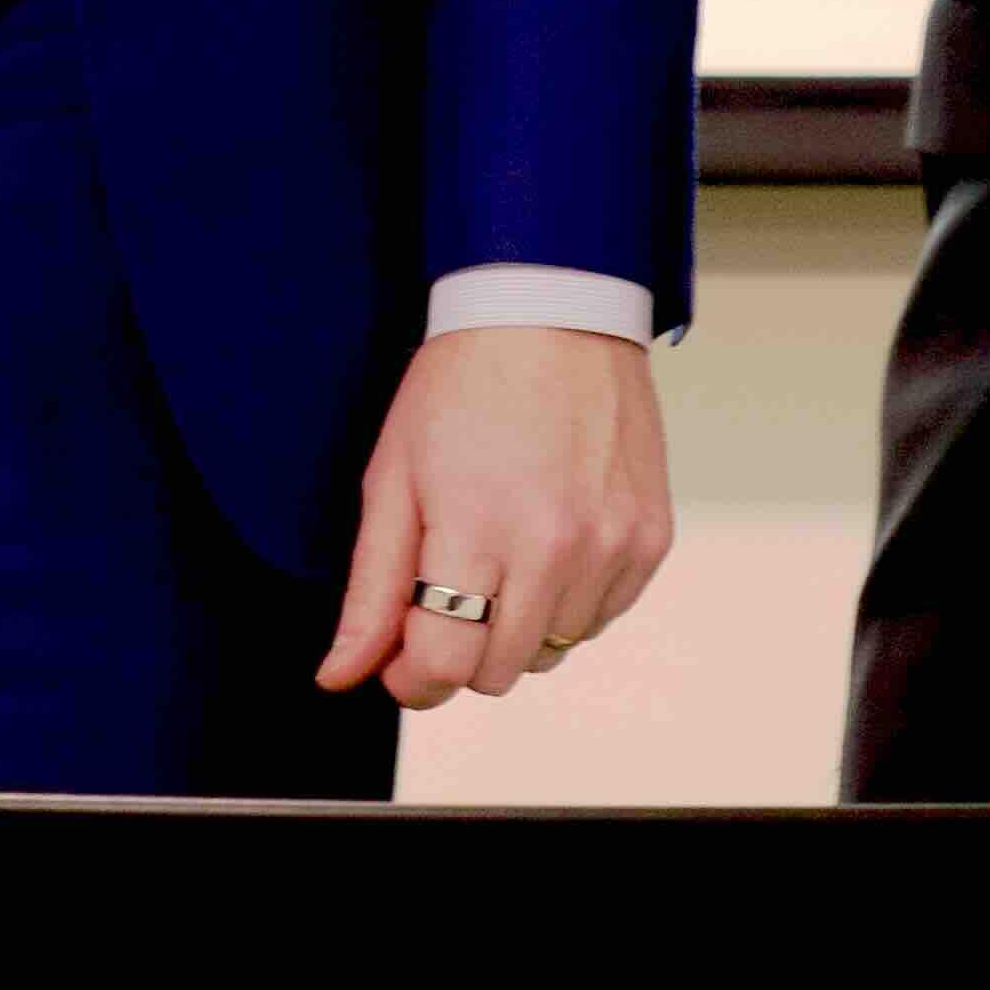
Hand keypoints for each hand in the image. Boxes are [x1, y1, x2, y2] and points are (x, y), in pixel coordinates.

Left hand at [319, 327, 670, 712]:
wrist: (552, 311)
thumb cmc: (460, 386)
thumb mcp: (393, 478)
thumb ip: (370, 590)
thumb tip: (340, 677)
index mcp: (478, 530)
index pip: (445, 665)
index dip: (411, 677)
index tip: (399, 654)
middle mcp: (555, 548)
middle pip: (497, 673)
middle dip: (459, 648)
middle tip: (445, 586)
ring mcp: (611, 547)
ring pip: (551, 652)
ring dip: (516, 625)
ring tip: (499, 550)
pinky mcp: (650, 540)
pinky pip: (600, 619)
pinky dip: (568, 601)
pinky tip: (547, 539)